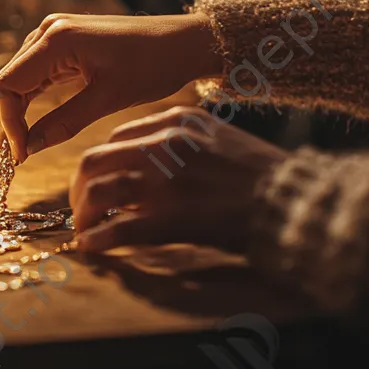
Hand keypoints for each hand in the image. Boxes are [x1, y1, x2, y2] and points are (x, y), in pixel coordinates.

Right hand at [0, 13, 223, 163]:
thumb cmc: (152, 66)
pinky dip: (31, 100)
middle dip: (8, 121)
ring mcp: (56, 34)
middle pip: (9, 80)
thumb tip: (28, 150)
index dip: (8, 123)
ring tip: (20, 149)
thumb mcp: (108, 99)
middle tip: (14, 160)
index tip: (21, 154)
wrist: (182, 43)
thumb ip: (64, 123)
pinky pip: (37, 73)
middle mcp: (50, 31)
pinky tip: (32, 127)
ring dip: (16, 112)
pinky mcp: (66, 43)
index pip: (8, 84)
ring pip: (20, 78)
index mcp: (57, 39)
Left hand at [68, 105, 286, 251]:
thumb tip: (140, 164)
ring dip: (83, 215)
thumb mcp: (215, 138)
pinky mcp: (170, 218)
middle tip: (80, 207)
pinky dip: (99, 240)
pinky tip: (93, 247)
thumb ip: (177, 142)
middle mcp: (164, 144)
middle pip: (95, 160)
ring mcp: (165, 180)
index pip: (116, 136)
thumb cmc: (257, 174)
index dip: (100, 162)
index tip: (97, 180)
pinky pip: (118, 229)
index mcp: (176, 120)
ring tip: (85, 229)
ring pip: (98, 193)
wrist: (289, 201)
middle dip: (79, 187)